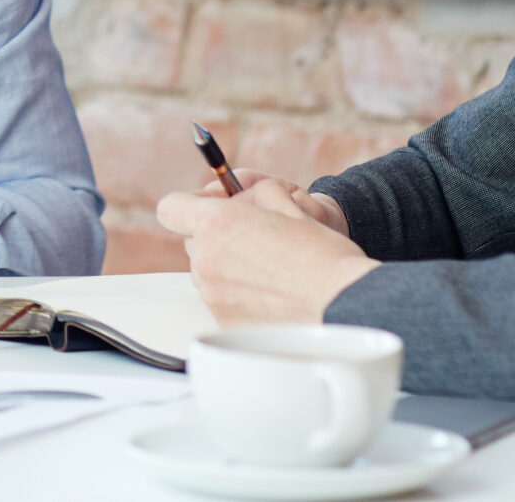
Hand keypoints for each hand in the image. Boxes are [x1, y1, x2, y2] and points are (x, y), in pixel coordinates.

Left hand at [157, 178, 375, 324]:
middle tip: (252, 239)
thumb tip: (239, 194)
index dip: (187, 206)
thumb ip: (253, 193)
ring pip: (208, 272)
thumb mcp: (287, 203)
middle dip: (215, 237)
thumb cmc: (321, 253)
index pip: (170, 208)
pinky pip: (222, 301)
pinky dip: (238, 296)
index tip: (209, 207)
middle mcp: (207, 259)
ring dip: (228, 267)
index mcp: (217, 223)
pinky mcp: (224, 321)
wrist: (343, 304)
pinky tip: (271, 294)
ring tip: (270, 271)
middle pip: (193, 242)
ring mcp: (213, 294)